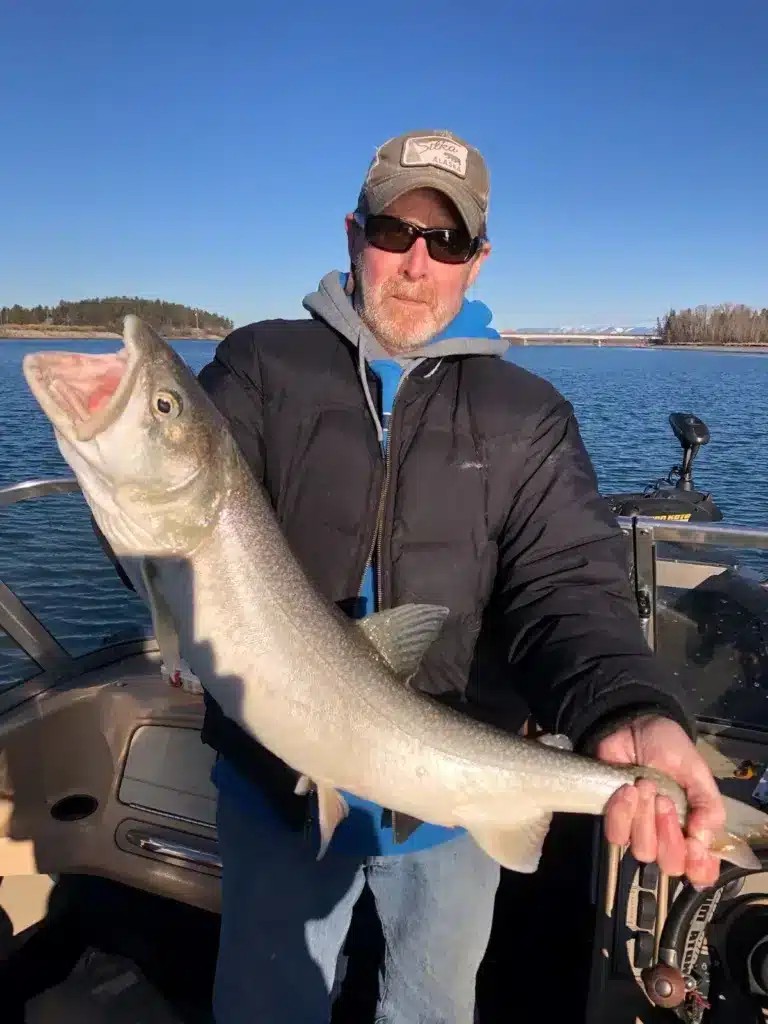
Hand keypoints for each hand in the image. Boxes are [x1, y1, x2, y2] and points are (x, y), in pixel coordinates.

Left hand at [597, 715, 725, 887]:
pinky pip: (616, 834)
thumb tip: (704, 839)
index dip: (699, 867)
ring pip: (642, 850)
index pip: (701, 870)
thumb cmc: (670, 750)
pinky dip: (622, 813)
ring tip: (646, 786)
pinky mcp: (615, 819)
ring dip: (644, 818)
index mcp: (694, 829)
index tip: (694, 846)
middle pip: (669, 864)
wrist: (636, 727)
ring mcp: (639, 829)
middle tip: (665, 801)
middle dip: (668, 834)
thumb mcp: (696, 772)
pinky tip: (628, 789)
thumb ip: (707, 805)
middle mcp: (667, 836)